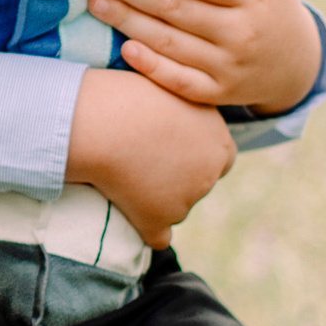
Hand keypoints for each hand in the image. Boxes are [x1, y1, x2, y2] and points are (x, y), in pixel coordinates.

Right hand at [64, 68, 233, 247]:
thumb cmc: (130, 95)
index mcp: (219, 140)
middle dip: (180, 177)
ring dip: (158, 197)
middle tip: (147, 157)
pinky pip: (158, 237)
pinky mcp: (158, 219)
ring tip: (127, 170)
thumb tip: (173, 114)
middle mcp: (209, 174)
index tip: (174, 146)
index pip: (221, 158)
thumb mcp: (170, 88)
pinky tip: (134, 218)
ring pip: (175, 207)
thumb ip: (182, 108)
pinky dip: (148, 231)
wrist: (104, 122)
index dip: (197, 154)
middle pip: (199, 184)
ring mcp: (186, 200)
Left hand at [84, 0, 321, 114]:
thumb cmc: (270, 1)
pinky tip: (124, 49)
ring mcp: (230, 66)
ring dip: (129, 23)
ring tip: (96, 4)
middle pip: (176, 9)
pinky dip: (151, 67)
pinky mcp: (219, 93)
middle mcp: (242, 31)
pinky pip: (180, 82)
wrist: (295, 64)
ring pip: (170, 43)